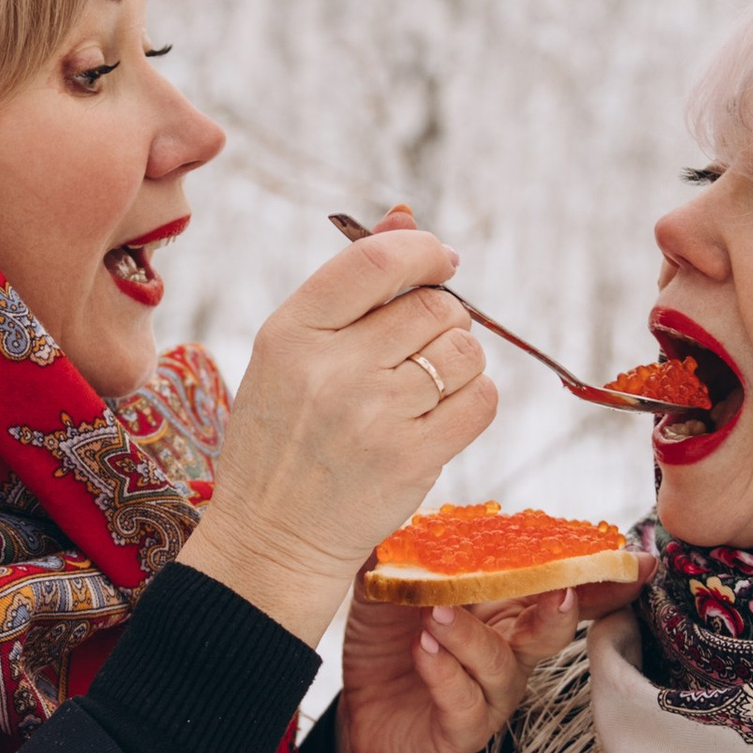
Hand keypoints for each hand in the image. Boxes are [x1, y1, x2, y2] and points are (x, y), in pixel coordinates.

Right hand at [180, 211, 495, 646]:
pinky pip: (480, 401)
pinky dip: (473, 400)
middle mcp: (331, 370)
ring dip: (460, 361)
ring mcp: (373, 416)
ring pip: (463, 352)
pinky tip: (441, 414)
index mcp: (290, 333)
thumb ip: (347, 287)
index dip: (422, 250)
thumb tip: (405, 214)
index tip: (441, 261)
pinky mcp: (411, 459)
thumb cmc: (282, 438)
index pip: (374, 261)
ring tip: (428, 385)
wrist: (272, 537)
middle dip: (444, 318)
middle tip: (423, 346)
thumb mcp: (289, 355)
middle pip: (433, 307)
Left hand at [335, 567, 650, 752]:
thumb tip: (414, 505)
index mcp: (505, 607)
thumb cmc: (388, 642)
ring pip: (503, 664)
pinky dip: (445, 673)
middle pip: (553, 626)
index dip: (597, 573)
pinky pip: (464, 702)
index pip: (556, 583)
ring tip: (437, 612)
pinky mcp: (461, 728)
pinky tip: (423, 650)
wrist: (358, 718)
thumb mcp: (389, 586)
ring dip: (472, 635)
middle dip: (571, 605)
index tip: (636, 558)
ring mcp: (490, 693)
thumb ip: (407, 548)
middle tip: (565, 587)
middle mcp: (510, 649)